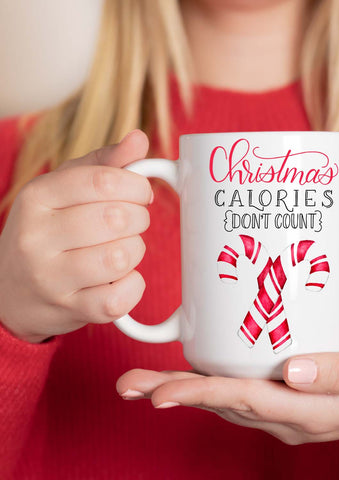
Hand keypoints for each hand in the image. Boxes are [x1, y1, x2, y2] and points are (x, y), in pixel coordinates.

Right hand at [0, 130, 152, 342]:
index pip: (103, 181)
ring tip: (123, 250)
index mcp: (37, 198)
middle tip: (133, 222)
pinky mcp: (69, 310)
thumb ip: (103, 164)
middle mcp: (37, 238)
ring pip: (122, 257)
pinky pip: (120, 298)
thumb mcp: (64, 189)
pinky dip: (133, 286)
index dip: (136, 186)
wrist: (11, 291)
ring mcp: (50, 278)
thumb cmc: (48, 231)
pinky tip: (121, 279)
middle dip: (139, 218)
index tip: (140, 193)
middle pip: (117, 218)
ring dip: (135, 251)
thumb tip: (139, 139)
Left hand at [117, 330, 338, 443]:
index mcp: (307, 412)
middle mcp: (287, 416)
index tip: (161, 392)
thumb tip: (292, 371)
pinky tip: (191, 373)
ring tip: (143, 382)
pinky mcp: (286, 395)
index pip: (244, 401)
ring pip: (226, 399)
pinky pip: (241, 392)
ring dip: (184, 389)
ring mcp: (284, 409)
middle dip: (174, 394)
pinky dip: (210, 383)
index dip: (202, 394)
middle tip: (130, 386)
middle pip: (222, 403)